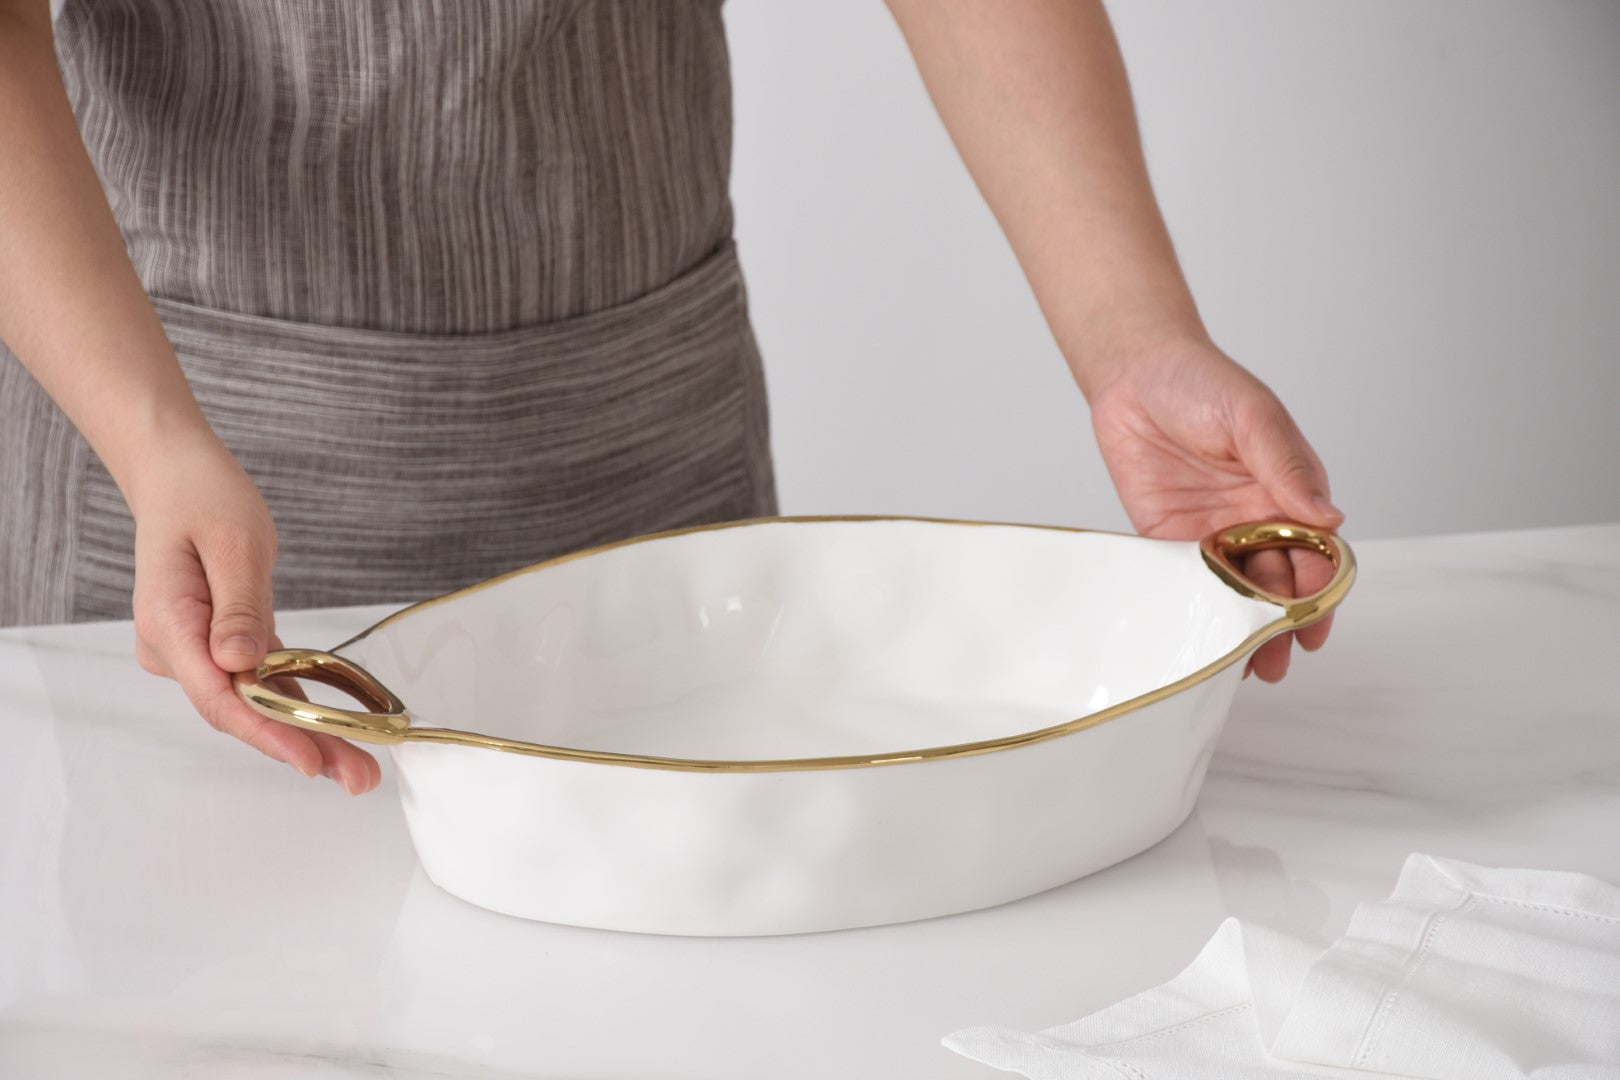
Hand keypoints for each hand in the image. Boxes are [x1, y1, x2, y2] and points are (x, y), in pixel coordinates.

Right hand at [127, 430, 380, 792]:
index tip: (311, 760)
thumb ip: (241, 605)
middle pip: (240, 710)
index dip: (269, 733)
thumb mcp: (234, 542)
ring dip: (304, 732)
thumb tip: (240, 662)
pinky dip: (295, 704)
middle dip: (300, 745)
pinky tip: (335, 730)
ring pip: (251, 703)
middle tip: (360, 777)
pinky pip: (258, 682)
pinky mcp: (216, 644)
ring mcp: (193, 650)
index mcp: (171, 623)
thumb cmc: (203, 497)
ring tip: (358, 764)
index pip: (221, 696)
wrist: (175, 475)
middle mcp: (176, 648)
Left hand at [1086, 337, 1343, 681]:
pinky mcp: (1169, 538)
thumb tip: (1328, 515)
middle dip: (1283, 622)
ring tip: (1247, 664)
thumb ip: (1284, 465)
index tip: (1314, 622)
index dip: (1319, 590)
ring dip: (1243, 627)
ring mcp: (1214, 532)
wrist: (1134, 373)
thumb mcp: (1251, 415)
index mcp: (1288, 491)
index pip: (1316, 551)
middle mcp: (1256, 517)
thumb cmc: (1201, 382)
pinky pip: (1186, 581)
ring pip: (1236, 591)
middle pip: (1279, 582)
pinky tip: (1201, 639)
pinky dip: (1196, 611)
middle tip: (1278, 658)